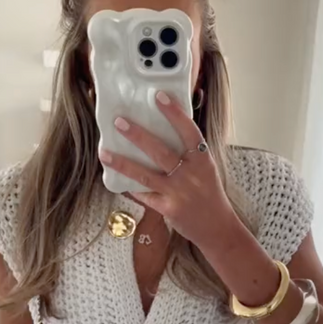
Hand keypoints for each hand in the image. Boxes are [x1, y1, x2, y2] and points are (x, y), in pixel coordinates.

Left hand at [99, 91, 237, 249]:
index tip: (159, 96)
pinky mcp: (168, 209)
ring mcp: (178, 193)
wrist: (217, 227)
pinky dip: (130, 187)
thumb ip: (190, 153)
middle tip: (119, 121)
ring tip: (104, 152)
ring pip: (146, 175)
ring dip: (123, 163)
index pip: (189, 131)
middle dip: (138, 135)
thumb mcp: (206, 169)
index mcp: (203, 160)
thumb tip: (165, 130)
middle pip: (161, 151)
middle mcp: (191, 175)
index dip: (174, 113)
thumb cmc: (210, 194)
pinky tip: (115, 178)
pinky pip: (145, 195)